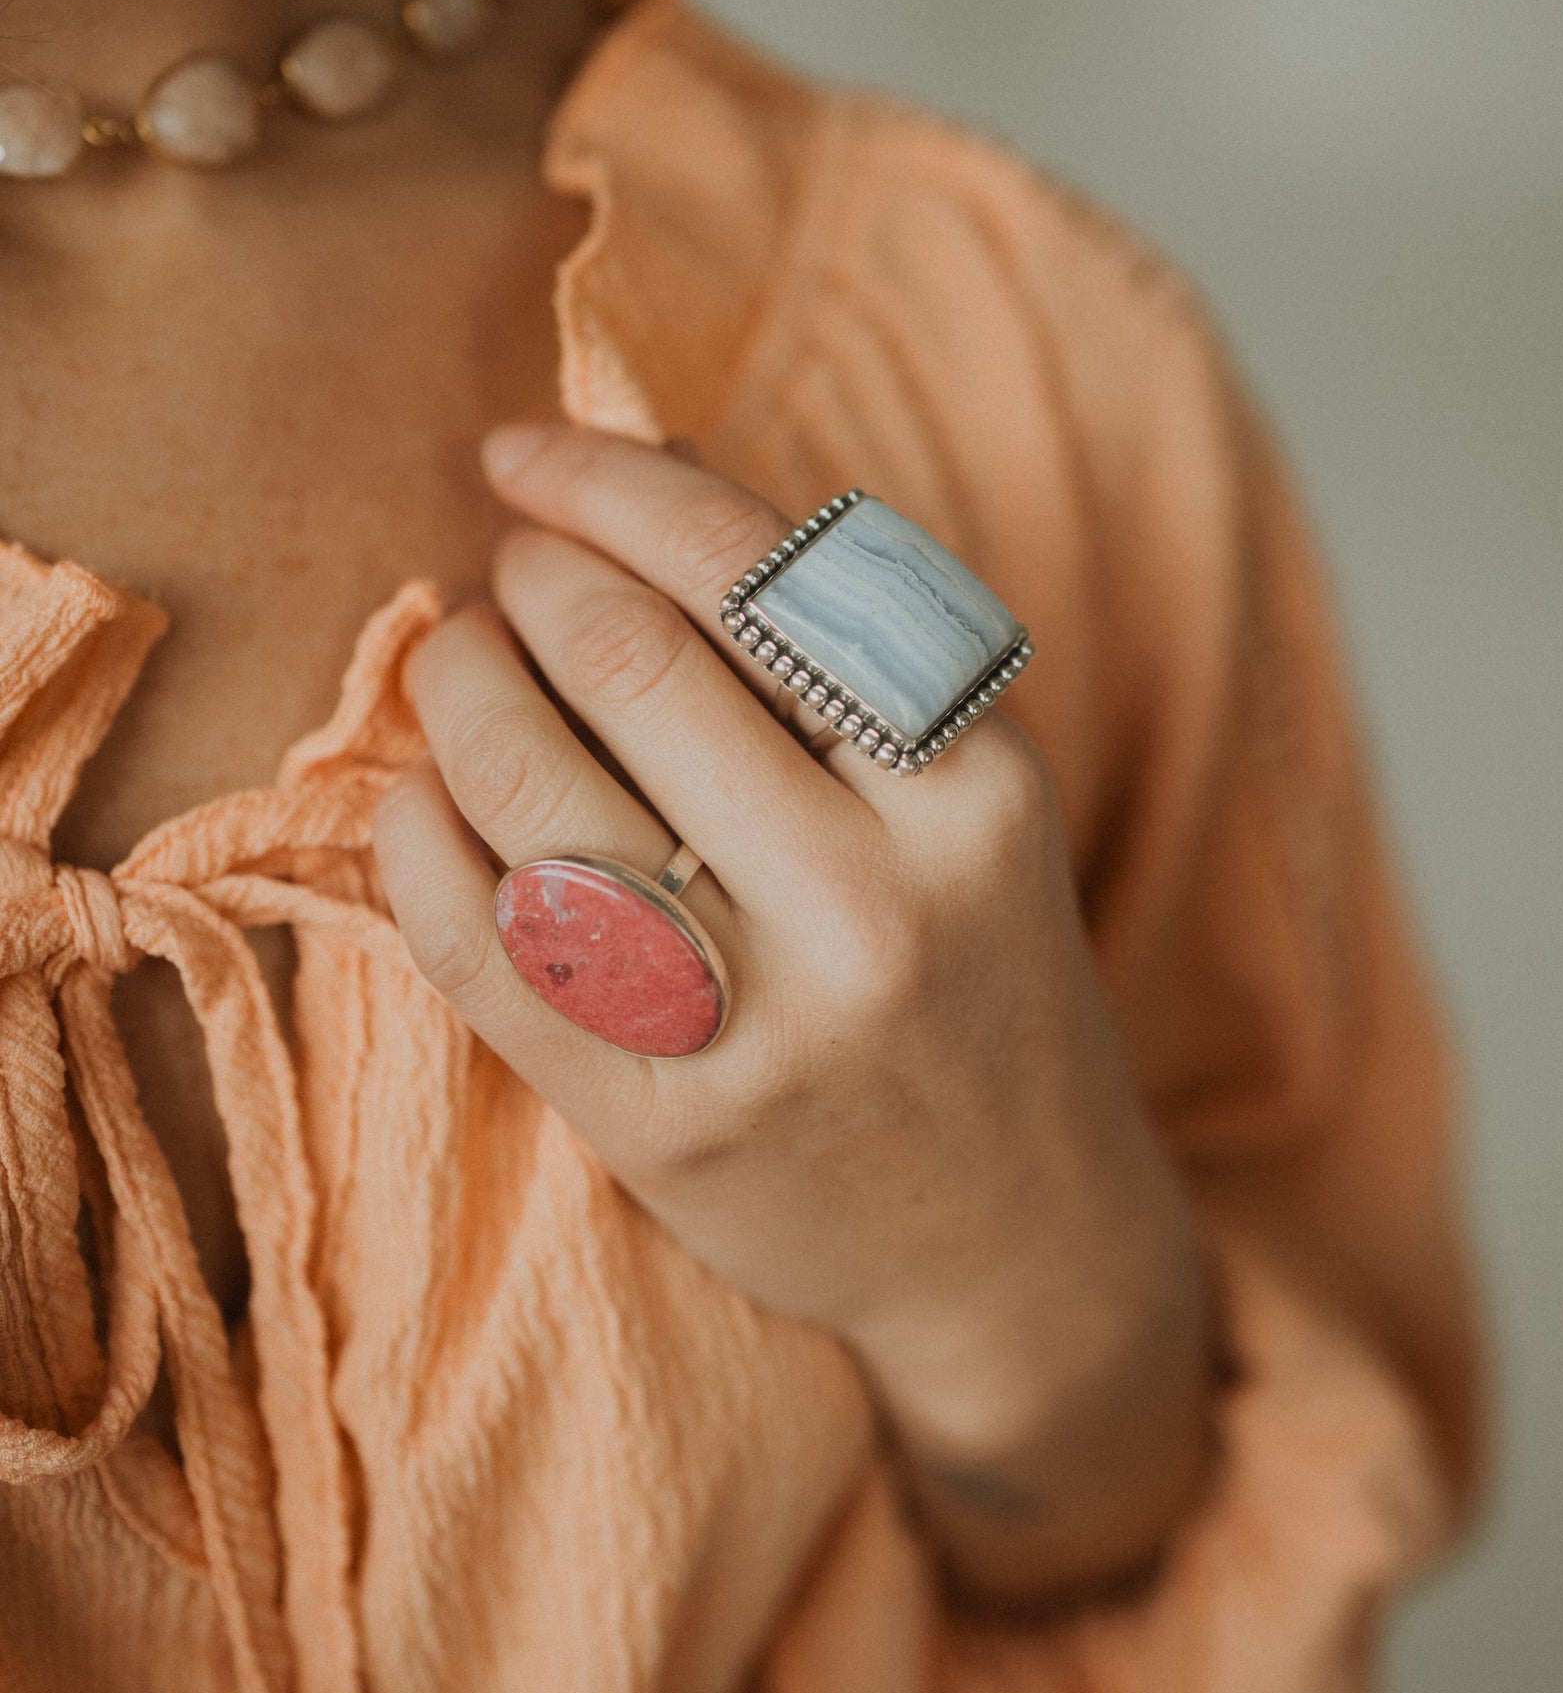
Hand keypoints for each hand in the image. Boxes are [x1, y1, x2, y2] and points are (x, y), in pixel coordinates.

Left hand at [373, 426, 1211, 1601]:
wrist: (1017, 1240)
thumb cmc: (977, 975)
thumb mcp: (964, 795)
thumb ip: (831, 636)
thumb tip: (650, 457)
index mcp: (973, 789)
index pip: (763, 571)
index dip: (612, 480)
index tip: (528, 453)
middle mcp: (875, 902)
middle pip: (630, 658)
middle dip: (529, 575)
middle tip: (508, 570)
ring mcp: (761, 1026)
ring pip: (529, 788)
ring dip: (456, 685)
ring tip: (461, 664)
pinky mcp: (659, 1126)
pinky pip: (477, 940)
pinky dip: (415, 837)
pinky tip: (425, 803)